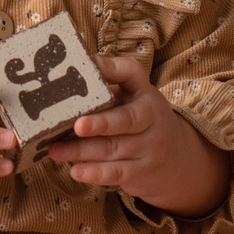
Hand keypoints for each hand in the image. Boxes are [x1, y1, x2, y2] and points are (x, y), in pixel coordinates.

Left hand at [46, 57, 229, 217]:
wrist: (177, 156)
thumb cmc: (145, 115)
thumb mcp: (138, 90)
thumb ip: (116, 72)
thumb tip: (88, 58)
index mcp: (147, 103)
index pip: (131, 99)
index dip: (109, 100)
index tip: (84, 107)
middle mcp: (151, 127)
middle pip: (122, 127)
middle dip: (97, 128)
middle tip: (73, 127)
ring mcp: (147, 153)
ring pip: (113, 151)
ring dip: (82, 152)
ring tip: (55, 151)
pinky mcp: (140, 175)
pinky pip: (116, 174)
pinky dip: (95, 174)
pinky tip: (76, 171)